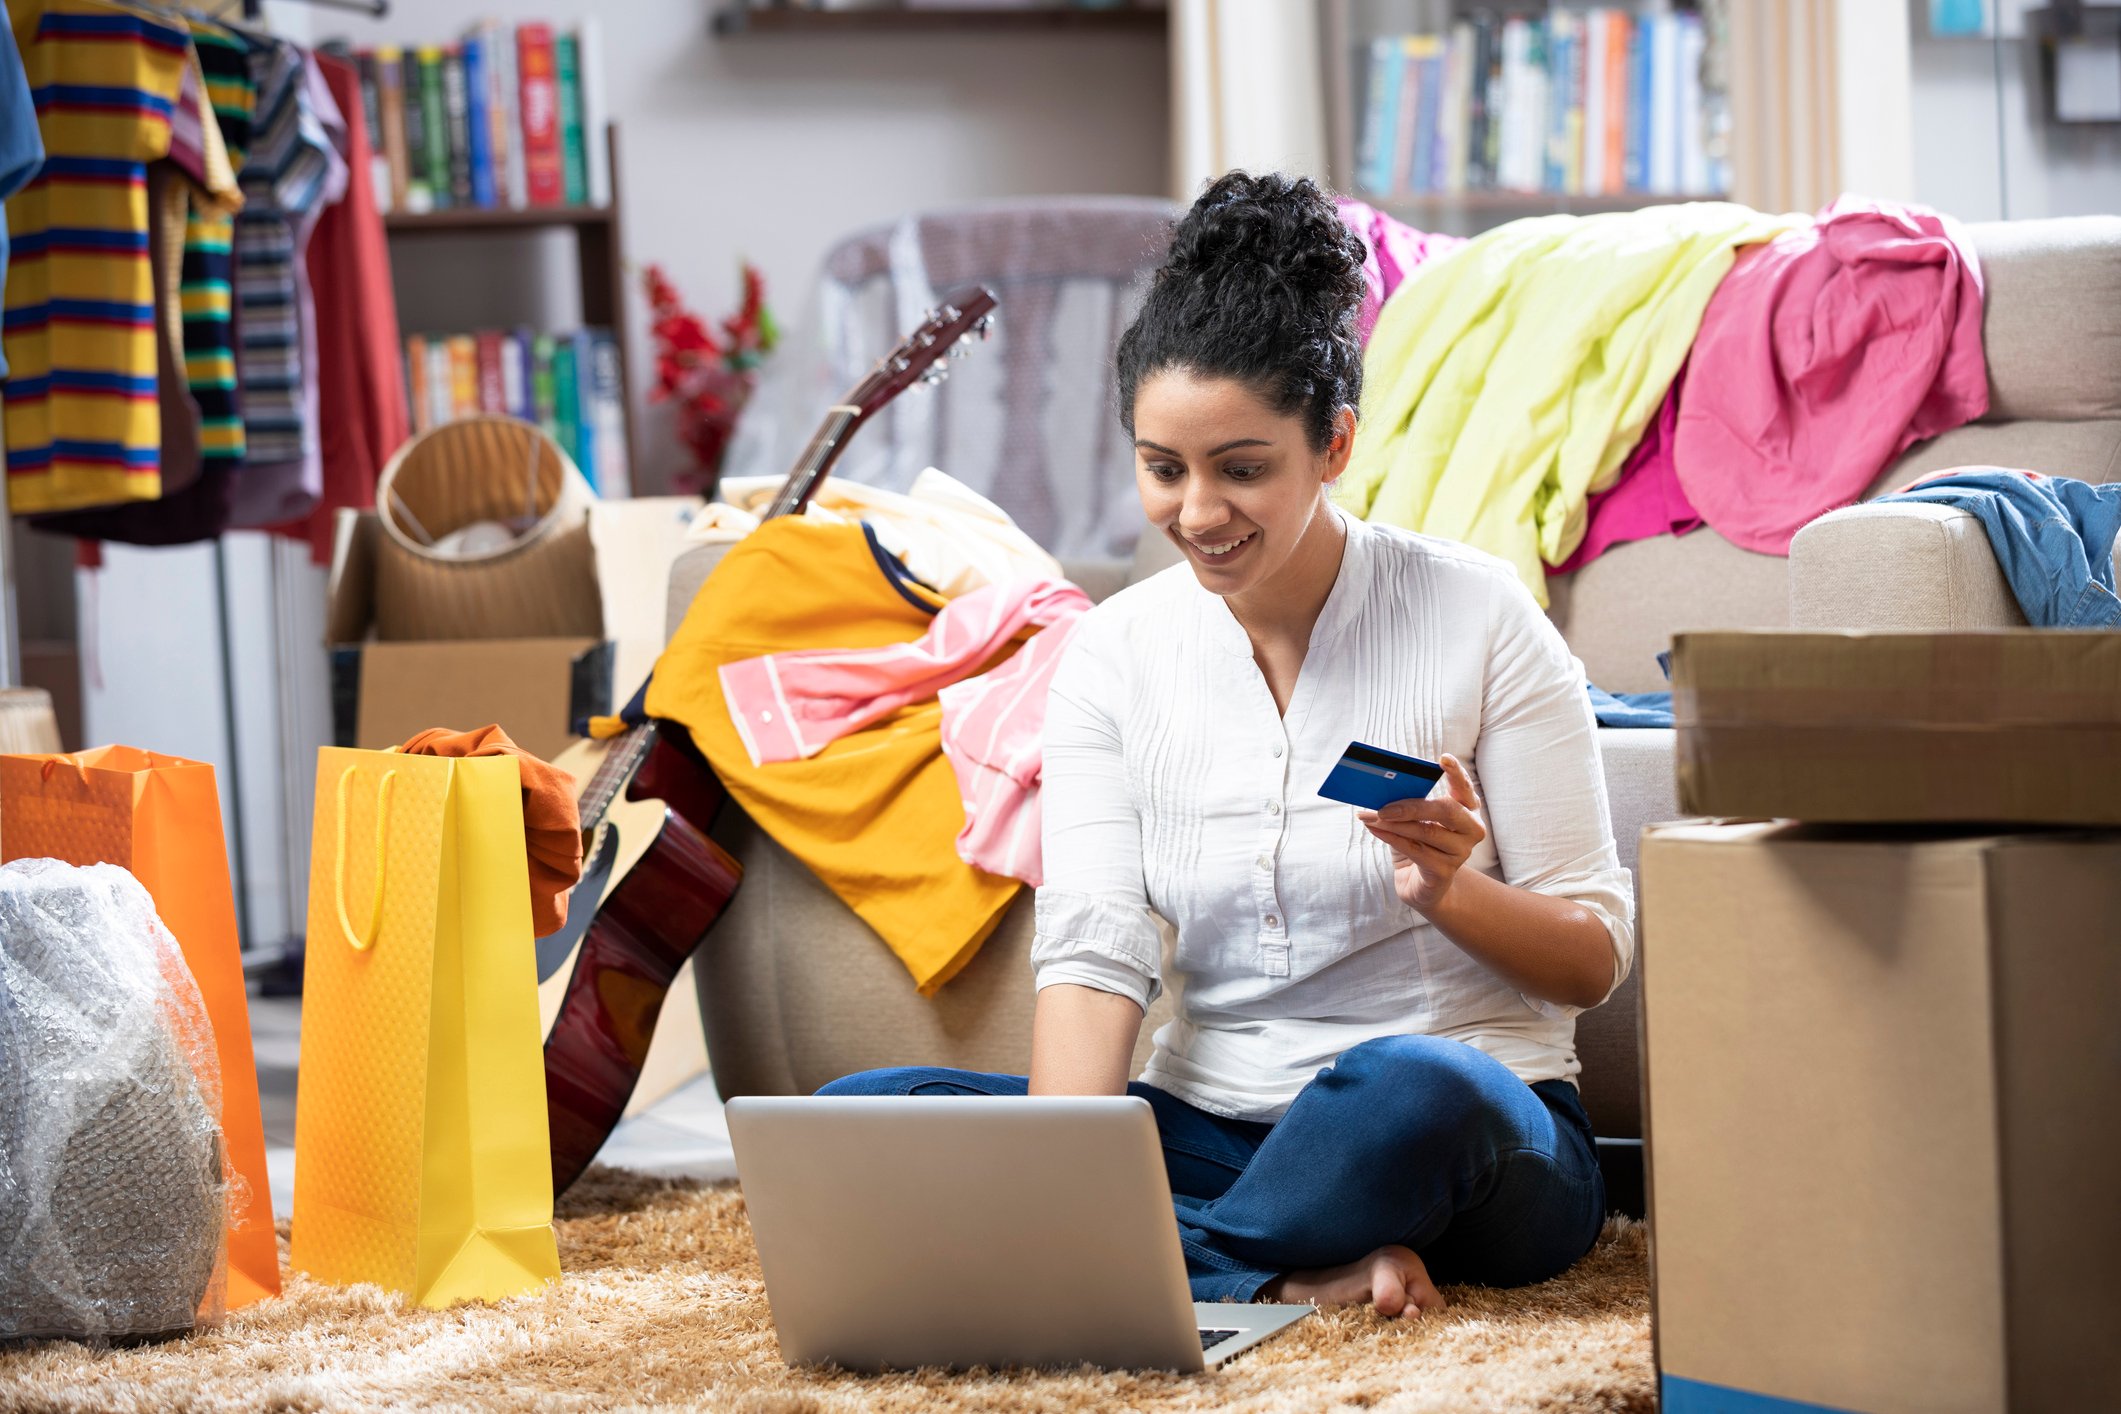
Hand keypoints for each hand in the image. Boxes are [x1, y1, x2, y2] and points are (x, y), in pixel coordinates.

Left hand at [1358, 753, 1485, 915]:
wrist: (1422, 886)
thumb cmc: (1419, 845)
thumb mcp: (1416, 820)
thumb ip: (1409, 804)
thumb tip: (1382, 788)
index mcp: (1467, 810)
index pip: (1465, 788)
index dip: (1456, 773)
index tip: (1443, 759)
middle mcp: (1471, 830)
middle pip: (1447, 811)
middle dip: (1413, 806)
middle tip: (1384, 806)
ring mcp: (1461, 852)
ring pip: (1426, 832)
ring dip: (1393, 824)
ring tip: (1369, 816)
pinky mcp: (1444, 871)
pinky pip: (1415, 851)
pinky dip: (1391, 838)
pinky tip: (1375, 829)